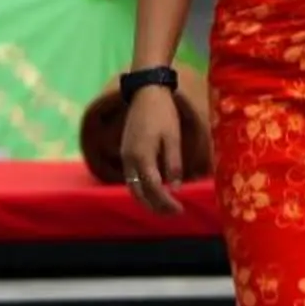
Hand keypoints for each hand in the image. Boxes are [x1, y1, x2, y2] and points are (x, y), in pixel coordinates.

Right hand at [119, 86, 186, 213]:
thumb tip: (175, 188)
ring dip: (148, 200)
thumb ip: (173, 164)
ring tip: (165, 207)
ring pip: (133, 188)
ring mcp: (125, 156)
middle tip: (174, 213)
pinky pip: (131, 178)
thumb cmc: (163, 113)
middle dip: (156, 207)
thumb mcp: (173, 138)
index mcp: (142, 157)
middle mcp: (129, 160)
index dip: (166, 202)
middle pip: (139, 193)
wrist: (145, 92)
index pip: (153, 188)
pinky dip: (142, 189)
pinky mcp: (126, 152)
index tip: (180, 210)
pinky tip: (155, 191)